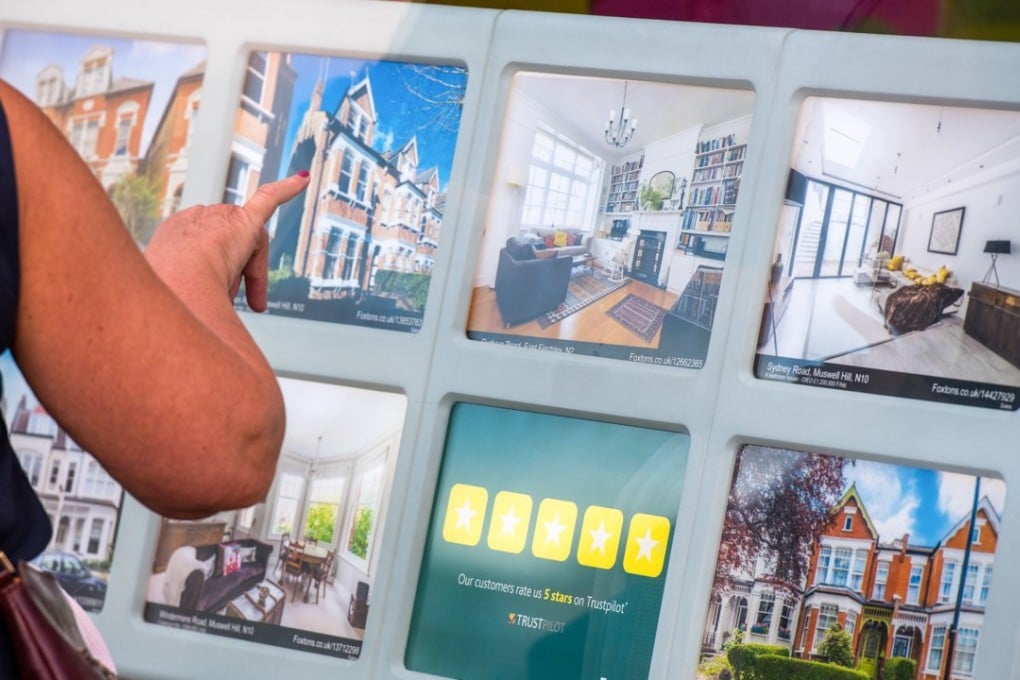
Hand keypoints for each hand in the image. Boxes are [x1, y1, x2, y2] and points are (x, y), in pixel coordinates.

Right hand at [145, 172, 309, 310]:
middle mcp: (193, 219)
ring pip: (245, 250)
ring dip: (252, 276)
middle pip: (227, 249)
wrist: (177, 281)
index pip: (204, 249)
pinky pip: (269, 199)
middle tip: (246, 305)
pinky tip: (304, 180)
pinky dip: (288, 189)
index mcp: (172, 234)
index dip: (218, 274)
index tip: (219, 293)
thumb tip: (216, 311)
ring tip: (255, 300)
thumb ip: (198, 293)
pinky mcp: (245, 221)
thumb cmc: (175, 296)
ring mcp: (218, 217)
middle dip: (236, 278)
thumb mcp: (178, 294)